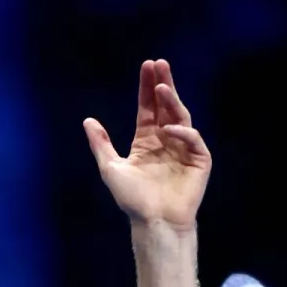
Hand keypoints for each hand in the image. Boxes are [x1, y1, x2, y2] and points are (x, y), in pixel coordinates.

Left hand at [84, 59, 210, 229]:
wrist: (153, 221)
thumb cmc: (132, 199)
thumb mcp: (110, 168)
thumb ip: (101, 144)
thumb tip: (87, 121)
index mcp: (147, 141)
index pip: (148, 108)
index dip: (146, 88)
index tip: (147, 66)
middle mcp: (166, 141)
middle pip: (166, 107)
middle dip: (163, 84)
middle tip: (159, 64)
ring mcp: (184, 149)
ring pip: (180, 118)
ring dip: (172, 102)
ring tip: (162, 87)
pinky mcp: (199, 160)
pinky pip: (193, 140)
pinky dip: (182, 133)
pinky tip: (168, 129)